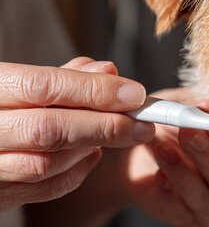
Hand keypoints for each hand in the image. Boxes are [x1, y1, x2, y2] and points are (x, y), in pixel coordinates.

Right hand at [0, 57, 153, 210]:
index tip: (135, 94)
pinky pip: (42, 189)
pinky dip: (77, 172)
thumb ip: (64, 76)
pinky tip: (94, 153)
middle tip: (143, 123)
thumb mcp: (20, 79)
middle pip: (49, 130)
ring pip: (47, 164)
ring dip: (91, 147)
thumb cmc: (2, 102)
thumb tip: (110, 71)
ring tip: (118, 132)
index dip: (95, 91)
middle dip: (105, 125)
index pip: (44, 87)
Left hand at [123, 88, 208, 225]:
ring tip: (163, 146)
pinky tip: (158, 174)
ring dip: (183, 170)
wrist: (134, 153)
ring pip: (207, 196)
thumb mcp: (181, 105)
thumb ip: (197, 104)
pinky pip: (180, 210)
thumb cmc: (169, 126)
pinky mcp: (187, 219)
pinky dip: (168, 189)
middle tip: (189, 130)